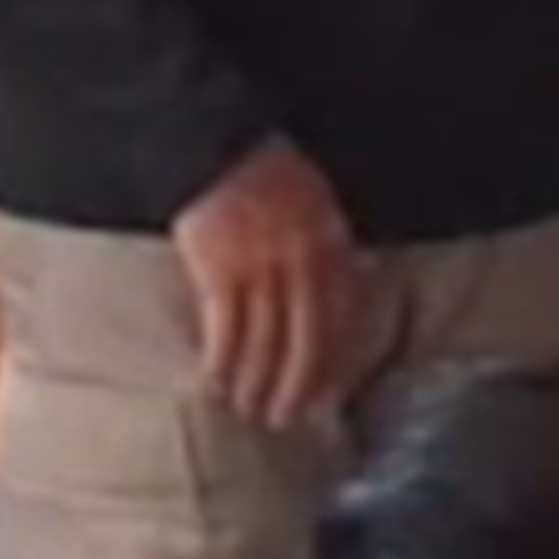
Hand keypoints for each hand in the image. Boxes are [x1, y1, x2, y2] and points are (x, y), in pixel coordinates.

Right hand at [172, 139, 361, 427]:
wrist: (215, 141)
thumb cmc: (266, 170)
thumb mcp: (316, 201)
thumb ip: (328, 247)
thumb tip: (342, 296)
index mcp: (330, 242)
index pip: (341, 319)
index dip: (333, 364)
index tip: (326, 395)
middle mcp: (301, 260)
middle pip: (306, 342)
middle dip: (296, 387)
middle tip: (286, 417)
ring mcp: (259, 266)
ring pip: (264, 343)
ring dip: (256, 382)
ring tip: (248, 405)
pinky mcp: (218, 270)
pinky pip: (225, 330)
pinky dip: (222, 360)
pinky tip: (217, 378)